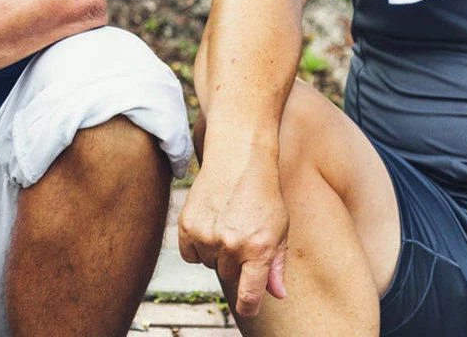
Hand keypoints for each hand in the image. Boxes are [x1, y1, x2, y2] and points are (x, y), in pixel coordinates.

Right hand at [177, 147, 287, 317]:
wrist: (237, 158)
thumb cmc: (263, 194)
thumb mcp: (279, 228)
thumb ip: (277, 265)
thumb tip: (278, 295)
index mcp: (258, 249)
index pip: (249, 296)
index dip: (247, 306)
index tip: (247, 307)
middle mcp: (231, 245)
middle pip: (227, 276)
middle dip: (234, 263)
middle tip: (240, 236)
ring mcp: (206, 235)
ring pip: (208, 264)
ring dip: (215, 253)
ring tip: (225, 225)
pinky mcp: (186, 225)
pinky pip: (189, 254)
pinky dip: (196, 246)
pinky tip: (208, 225)